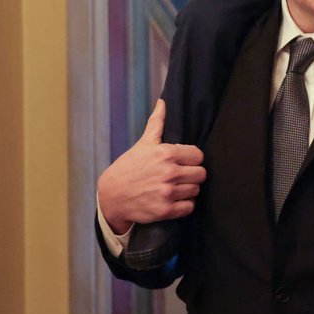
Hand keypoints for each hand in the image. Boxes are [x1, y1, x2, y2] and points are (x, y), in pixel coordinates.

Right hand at [96, 100, 206, 233]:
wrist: (111, 195)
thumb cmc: (129, 167)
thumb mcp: (143, 143)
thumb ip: (157, 123)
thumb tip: (163, 102)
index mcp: (166, 154)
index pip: (199, 155)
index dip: (192, 158)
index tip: (184, 161)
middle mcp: (169, 173)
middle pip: (201, 174)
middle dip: (193, 174)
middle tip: (182, 175)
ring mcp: (167, 193)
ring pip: (196, 190)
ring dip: (188, 189)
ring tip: (177, 187)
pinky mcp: (165, 210)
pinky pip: (189, 207)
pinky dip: (185, 205)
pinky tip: (175, 199)